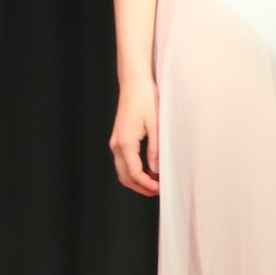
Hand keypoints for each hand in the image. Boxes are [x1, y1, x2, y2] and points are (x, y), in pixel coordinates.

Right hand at [109, 78, 159, 195]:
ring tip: (155, 182)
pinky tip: (149, 169)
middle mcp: (116, 145)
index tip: (160, 189)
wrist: (134, 84)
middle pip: (125, 176)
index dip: (147, 184)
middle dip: (141, 186)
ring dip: (137, 180)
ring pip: (122, 170)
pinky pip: (123, 161)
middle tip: (158, 190)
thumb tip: (156, 170)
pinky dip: (134, 170)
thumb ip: (155, 149)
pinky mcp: (118, 139)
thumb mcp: (156, 125)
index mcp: (125, 143)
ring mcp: (115, 142)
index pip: (134, 173)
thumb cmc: (146, 100)